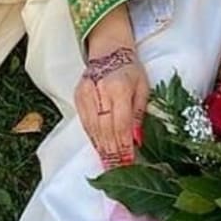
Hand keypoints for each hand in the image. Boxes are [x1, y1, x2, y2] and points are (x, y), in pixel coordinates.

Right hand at [74, 46, 148, 167]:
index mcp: (120, 88)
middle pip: (106, 129)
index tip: (129, 163)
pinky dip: (93, 138)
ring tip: (108, 166)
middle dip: (113, 153)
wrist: (108, 49)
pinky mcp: (78, 97)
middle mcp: (101, 91)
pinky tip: (99, 150)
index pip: (121, 124)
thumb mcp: (143, 87)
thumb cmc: (130, 69)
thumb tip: (137, 139)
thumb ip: (138, 113)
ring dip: (102, 149)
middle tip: (118, 171)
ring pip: (93, 129)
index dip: (124, 146)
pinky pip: (85, 123)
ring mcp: (86, 94)